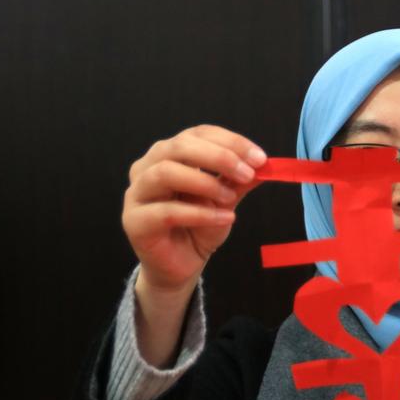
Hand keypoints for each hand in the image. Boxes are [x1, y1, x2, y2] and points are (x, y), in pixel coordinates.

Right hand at [122, 124, 266, 293]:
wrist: (181, 265)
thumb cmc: (198, 228)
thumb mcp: (225, 200)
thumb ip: (240, 181)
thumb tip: (264, 165)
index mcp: (169, 154)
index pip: (198, 134)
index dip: (230, 142)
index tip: (259, 157)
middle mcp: (148, 167)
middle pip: (179, 146)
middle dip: (219, 156)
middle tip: (247, 173)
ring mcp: (137, 193)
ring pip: (165, 172)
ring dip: (205, 182)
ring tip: (230, 197)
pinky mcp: (135, 221)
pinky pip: (167, 211)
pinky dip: (200, 213)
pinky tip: (224, 218)